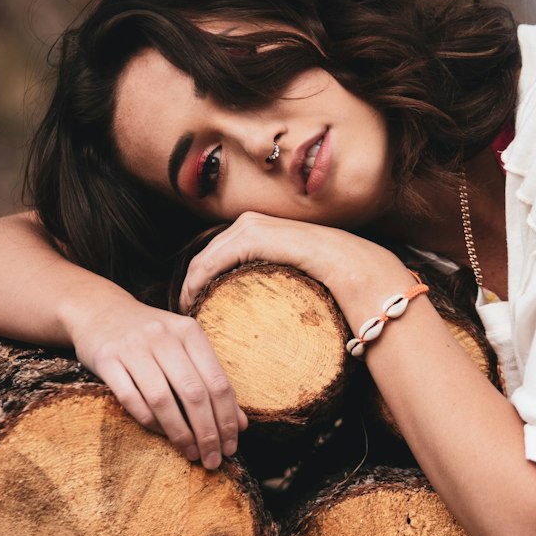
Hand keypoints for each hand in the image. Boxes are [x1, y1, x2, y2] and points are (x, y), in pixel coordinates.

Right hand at [65, 291, 247, 469]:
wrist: (100, 311)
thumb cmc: (151, 337)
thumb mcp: (185, 348)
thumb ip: (212, 382)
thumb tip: (242, 424)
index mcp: (189, 332)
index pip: (218, 382)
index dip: (228, 419)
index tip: (232, 446)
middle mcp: (163, 336)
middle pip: (193, 393)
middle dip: (208, 432)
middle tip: (213, 459)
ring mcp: (133, 347)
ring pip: (162, 399)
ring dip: (180, 433)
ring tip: (191, 454)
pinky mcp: (107, 359)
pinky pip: (130, 398)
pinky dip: (149, 421)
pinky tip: (162, 435)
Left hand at [177, 212, 402, 314]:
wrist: (351, 266)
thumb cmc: (330, 275)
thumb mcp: (290, 275)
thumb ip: (271, 278)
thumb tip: (261, 305)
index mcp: (257, 227)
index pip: (216, 253)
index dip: (199, 279)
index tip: (194, 306)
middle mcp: (248, 222)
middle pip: (205, 256)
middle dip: (190, 284)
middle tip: (184, 313)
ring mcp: (248, 226)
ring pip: (204, 260)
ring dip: (190, 287)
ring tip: (187, 313)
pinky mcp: (250, 237)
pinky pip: (212, 262)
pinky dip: (198, 283)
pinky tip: (193, 303)